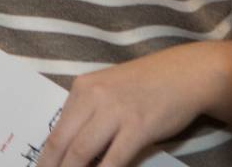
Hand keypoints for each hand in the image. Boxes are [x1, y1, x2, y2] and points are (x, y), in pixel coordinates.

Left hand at [36, 42, 231, 166]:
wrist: (185, 73)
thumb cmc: (146, 84)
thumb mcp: (107, 89)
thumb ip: (88, 114)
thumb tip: (70, 150)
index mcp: (81, 88)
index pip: (55, 132)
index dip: (46, 160)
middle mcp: (94, 97)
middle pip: (62, 144)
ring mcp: (115, 112)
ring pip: (81, 153)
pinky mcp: (138, 127)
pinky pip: (114, 160)